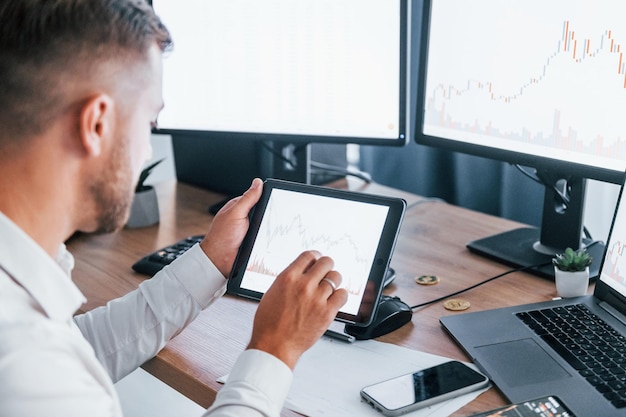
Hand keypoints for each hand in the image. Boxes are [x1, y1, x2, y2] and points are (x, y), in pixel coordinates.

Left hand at [200, 178, 262, 276]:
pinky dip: (268, 238)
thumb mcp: (236, 213)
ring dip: (269, 229)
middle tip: (269, 219)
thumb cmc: (222, 237)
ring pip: (268, 225)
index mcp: (240, 206)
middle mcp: (246, 217)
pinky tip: (267, 240)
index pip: (258, 197)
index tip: (277, 199)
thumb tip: (258, 182)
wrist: (220, 260)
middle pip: (265, 211)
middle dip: (270, 215)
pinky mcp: (255, 241)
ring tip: (265, 232)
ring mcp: (251, 230)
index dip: (268, 197)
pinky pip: (266, 237)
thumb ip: (248, 198)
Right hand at [247, 251, 347, 368]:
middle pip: (326, 262)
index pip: (309, 255)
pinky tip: (333, 299)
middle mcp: (304, 285)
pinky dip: (340, 295)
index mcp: (288, 278)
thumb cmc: (269, 324)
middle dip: (326, 266)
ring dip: (333, 281)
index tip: (317, 260)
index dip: (315, 256)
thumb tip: (301, 273)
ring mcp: (317, 298)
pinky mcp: (327, 312)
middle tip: (325, 272)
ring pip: (336, 277)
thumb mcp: (272, 293)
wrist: (274, 346)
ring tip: (328, 288)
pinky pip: (342, 295)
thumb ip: (289, 280)